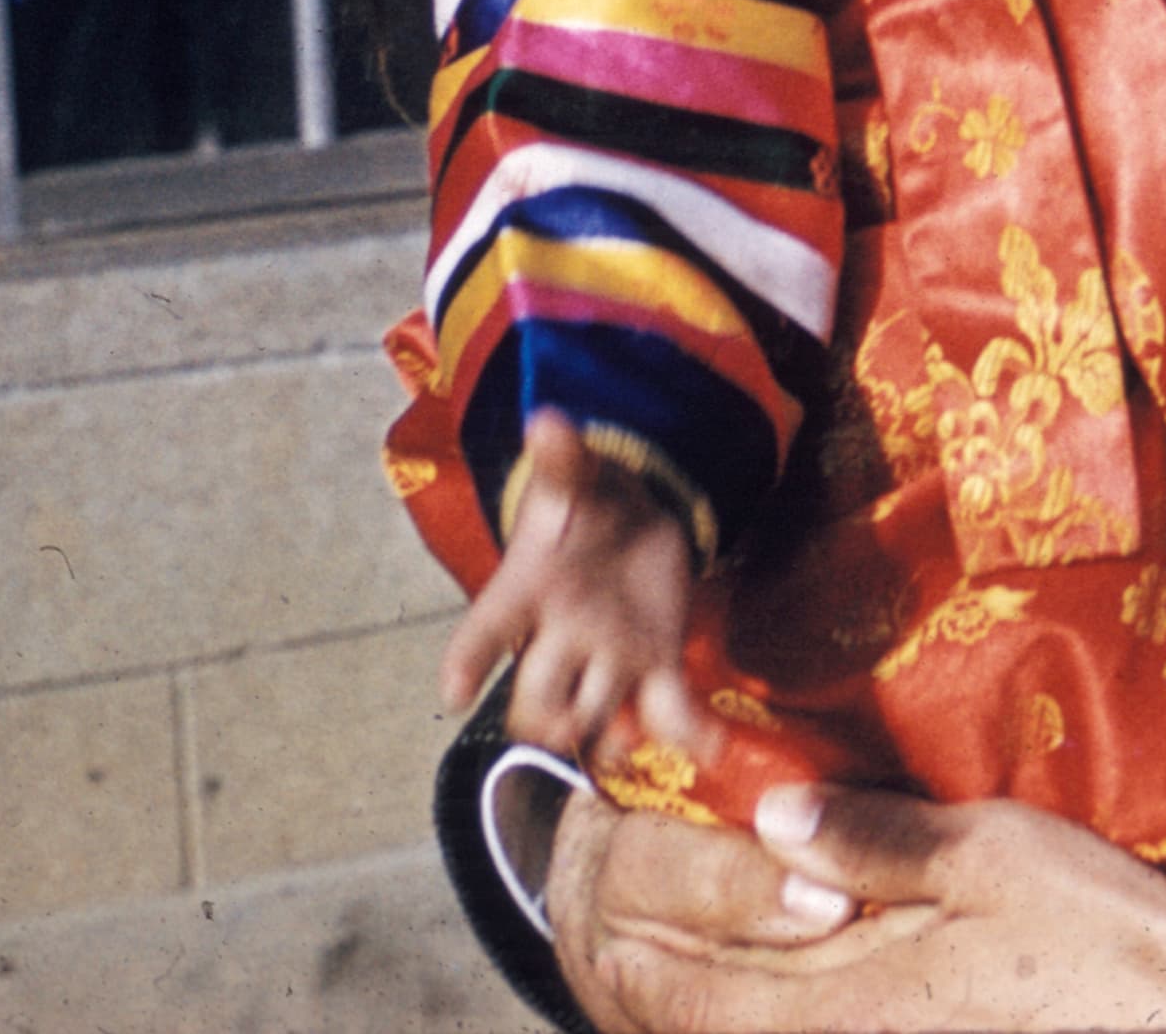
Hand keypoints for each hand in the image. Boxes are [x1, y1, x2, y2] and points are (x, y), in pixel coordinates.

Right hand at [437, 411, 719, 761]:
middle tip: (563, 723)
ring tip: (631, 738)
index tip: (454, 692)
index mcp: (525, 593)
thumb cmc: (585, 502)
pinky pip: (667, 709)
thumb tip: (547, 420)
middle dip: (545, 716)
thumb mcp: (574, 477)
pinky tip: (711, 744)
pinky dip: (687, 732)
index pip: (483, 630)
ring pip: (598, 716)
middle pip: (536, 696)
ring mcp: (608, 660)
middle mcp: (558, 639)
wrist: (632, 516)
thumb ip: (562, 458)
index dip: (465, 661)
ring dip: (612, 734)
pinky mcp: (656, 664)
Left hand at [551, 780, 1165, 1032]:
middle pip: (707, 1033)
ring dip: (706, 1007)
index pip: (693, 992)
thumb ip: (876, 841)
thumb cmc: (1104, 941)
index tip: (598, 899)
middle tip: (614, 930)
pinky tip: (783, 996)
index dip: (637, 945)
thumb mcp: (993, 856)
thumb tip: (774, 814)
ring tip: (675, 962)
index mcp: (844, 1006)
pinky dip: (768, 1021)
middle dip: (652, 980)